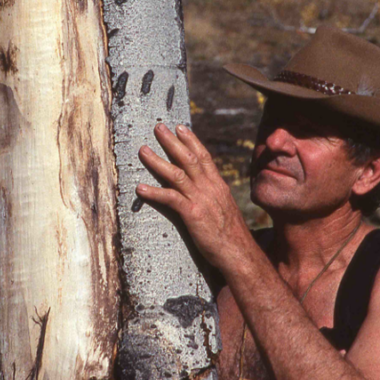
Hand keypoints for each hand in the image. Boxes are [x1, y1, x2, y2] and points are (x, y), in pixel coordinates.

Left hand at [136, 123, 251, 269]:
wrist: (239, 253)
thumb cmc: (231, 235)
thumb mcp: (224, 209)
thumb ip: (213, 196)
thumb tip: (204, 189)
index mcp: (218, 185)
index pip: (204, 156)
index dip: (191, 140)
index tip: (180, 127)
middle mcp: (210, 188)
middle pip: (188, 158)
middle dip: (172, 141)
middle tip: (158, 127)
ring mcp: (201, 200)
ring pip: (176, 174)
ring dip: (157, 161)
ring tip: (143, 150)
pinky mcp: (193, 214)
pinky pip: (170, 198)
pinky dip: (154, 192)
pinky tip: (140, 188)